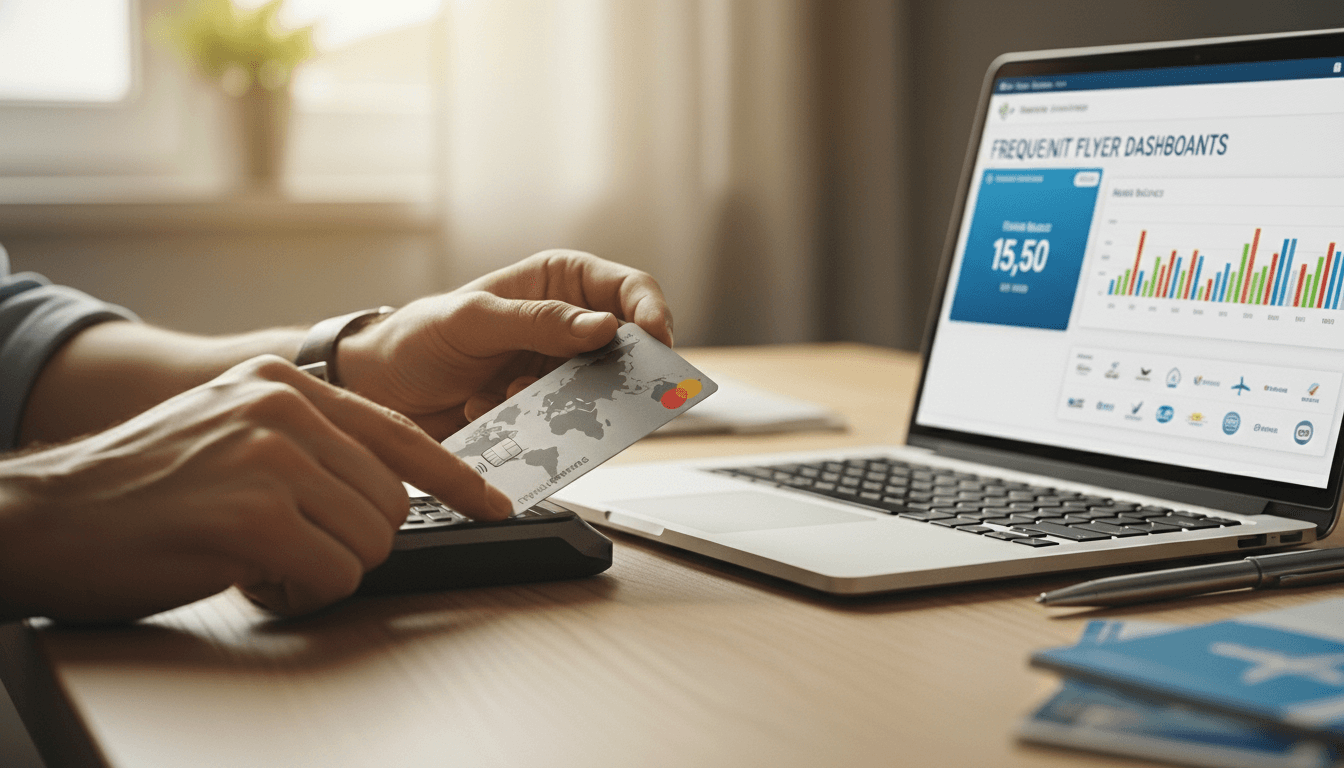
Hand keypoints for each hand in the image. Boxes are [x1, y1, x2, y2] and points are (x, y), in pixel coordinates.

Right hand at [0, 356, 511, 622]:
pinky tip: (249, 577)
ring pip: (372, 541)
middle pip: (392, 501)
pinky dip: (301, 594)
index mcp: (285, 384)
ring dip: (324, 571)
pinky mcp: (254, 513)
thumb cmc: (138, 489)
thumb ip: (307, 445)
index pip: (401, 433)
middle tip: (288, 549)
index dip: (456, 477)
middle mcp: (285, 407)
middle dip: (352, 542)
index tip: (493, 503)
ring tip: (260, 559)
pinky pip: (335, 576)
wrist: (44, 516)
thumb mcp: (230, 433)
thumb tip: (384, 489)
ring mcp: (270, 455)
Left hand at [337, 250, 672, 438]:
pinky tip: (501, 411)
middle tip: (602, 388)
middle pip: (629, 346)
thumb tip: (602, 326)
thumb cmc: (417, 337)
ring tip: (516, 396)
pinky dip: (547, 425)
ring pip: (603, 392)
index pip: (629, 289)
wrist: (377, 391)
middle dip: (617, 370)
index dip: (652, 312)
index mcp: (559, 282)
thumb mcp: (474, 320)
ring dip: (570, 402)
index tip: (657, 340)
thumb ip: (538, 322)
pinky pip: (573, 425)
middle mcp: (568, 325)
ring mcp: (558, 371)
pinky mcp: (544, 412)